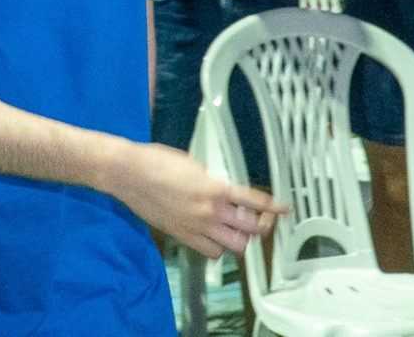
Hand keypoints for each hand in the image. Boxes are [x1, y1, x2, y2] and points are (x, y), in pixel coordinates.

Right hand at [101, 141, 287, 257]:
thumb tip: (224, 190)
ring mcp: (196, 227)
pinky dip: (218, 248)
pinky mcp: (183, 236)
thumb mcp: (193, 165)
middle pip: (250, 230)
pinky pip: (211, 252)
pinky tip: (216, 238)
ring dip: (241, 240)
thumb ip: (212, 180)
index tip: (284, 209)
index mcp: (215, 188)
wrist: (129, 174)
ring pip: (234, 246)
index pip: (254, 202)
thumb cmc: (158, 161)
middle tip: (262, 222)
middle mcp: (210, 212)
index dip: (273, 207)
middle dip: (261, 227)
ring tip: (240, 232)